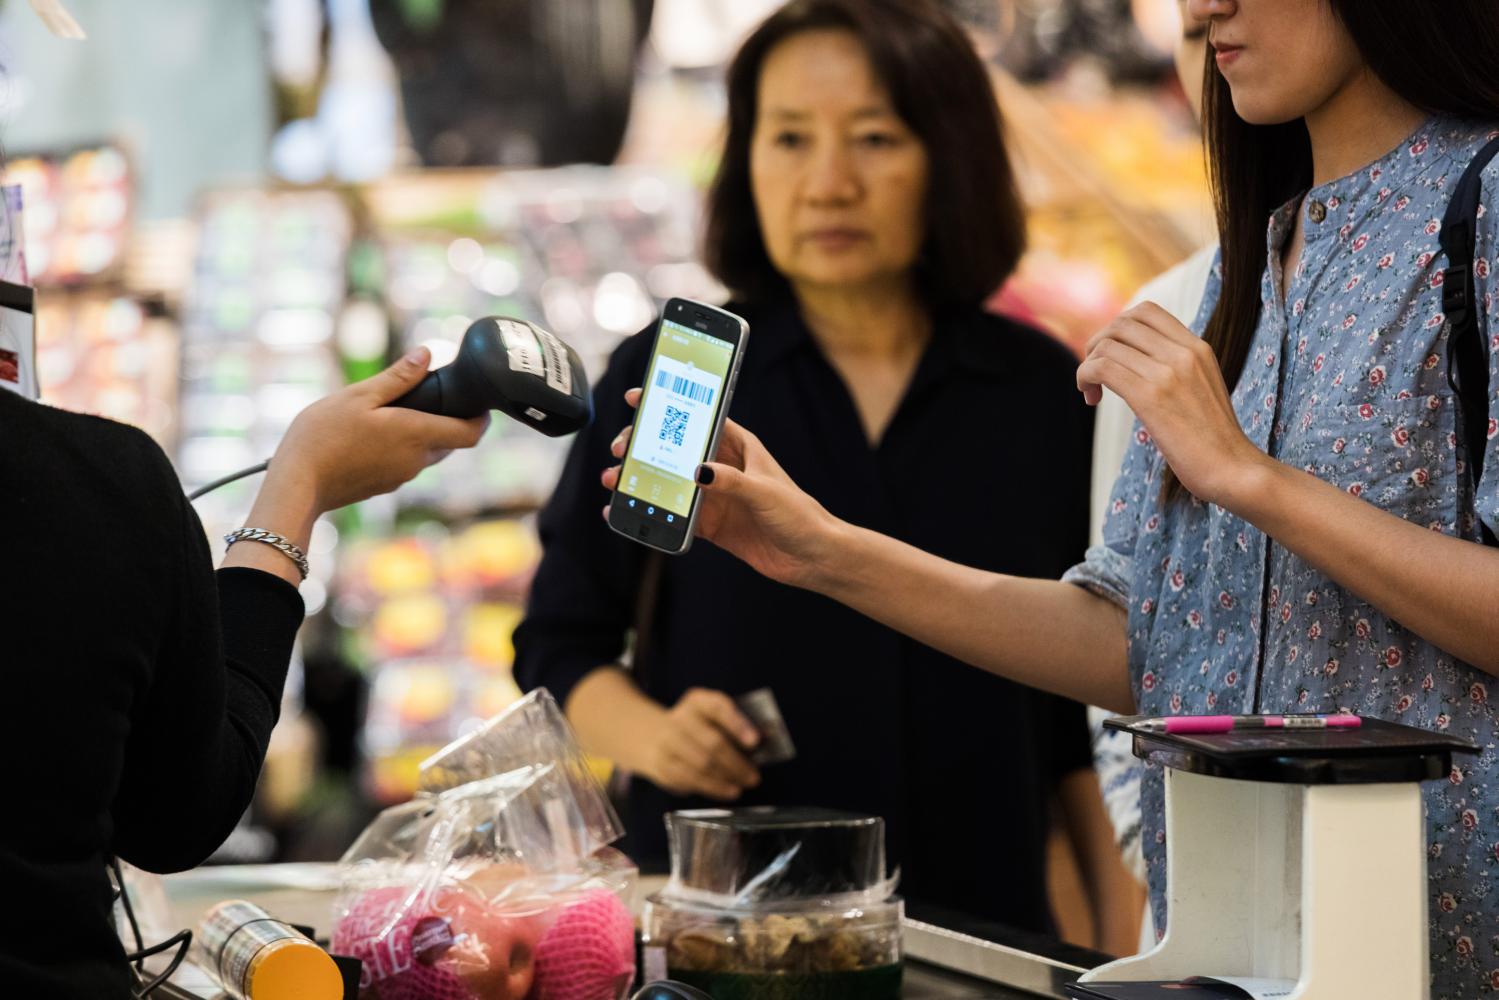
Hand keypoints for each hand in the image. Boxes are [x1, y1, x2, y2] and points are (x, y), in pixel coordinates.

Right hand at [269, 347, 489, 513]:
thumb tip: (426, 355)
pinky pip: (405, 464)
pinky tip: (372, 435)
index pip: (470, 434)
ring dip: (421, 434)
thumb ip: (397, 377)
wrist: (296, 484)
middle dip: (447, 420)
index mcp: (417, 435)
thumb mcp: (359, 396)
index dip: (482, 419)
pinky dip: (402, 448)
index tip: (480, 404)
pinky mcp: (384, 486)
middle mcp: (416, 461)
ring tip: (393, 412)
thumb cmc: (323, 436)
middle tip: (430, 396)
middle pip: (449, 442)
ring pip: (426, 453)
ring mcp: (400, 477)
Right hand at [601, 389, 842, 588]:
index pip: (699, 418)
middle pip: (675, 448)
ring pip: (668, 480)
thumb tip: (696, 472)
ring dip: (640, 478)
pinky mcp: (710, 524)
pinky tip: (624, 511)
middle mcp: (723, 468)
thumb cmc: (799, 515)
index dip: (668, 404)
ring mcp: (715, 496)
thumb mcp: (764, 492)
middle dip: (644, 444)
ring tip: (614, 480)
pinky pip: (674, 515)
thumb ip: (731, 481)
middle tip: (621, 449)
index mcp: (740, 447)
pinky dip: (650, 512)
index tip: (638, 397)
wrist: (812, 558)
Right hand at [640, 688, 761, 799]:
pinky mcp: (662, 766)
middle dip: (737, 763)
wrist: (649, 734)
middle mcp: (680, 719)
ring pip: (701, 766)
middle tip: (754, 777)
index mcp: (697, 702)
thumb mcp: (710, 715)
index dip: (737, 724)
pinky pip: (689, 780)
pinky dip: (711, 788)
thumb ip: (734, 725)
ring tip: (741, 787)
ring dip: (725, 780)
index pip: (718, 707)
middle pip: (712, 743)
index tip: (755, 741)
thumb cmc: (694, 726)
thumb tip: (763, 743)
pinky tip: (725, 791)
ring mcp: (668, 743)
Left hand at [1076, 302, 1267, 505]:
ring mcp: (1168, 371)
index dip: (1118, 327)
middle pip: (1121, 323)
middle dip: (1098, 344)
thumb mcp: (1202, 389)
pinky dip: (1085, 377)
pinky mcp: (1150, 395)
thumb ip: (1177, 370)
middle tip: (1095, 373)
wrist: (1233, 468)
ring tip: (1092, 390)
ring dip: (1088, 365)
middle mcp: (1184, 352)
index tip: (1114, 354)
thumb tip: (1140, 365)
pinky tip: (1091, 399)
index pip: (1147, 312)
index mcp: (1198, 347)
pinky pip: (1101, 367)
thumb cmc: (1214, 440)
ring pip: (1107, 344)